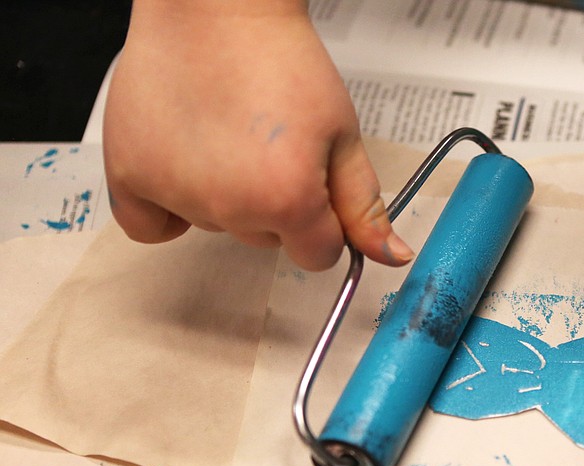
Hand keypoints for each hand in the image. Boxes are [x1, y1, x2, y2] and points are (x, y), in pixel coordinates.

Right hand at [103, 0, 413, 270]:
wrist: (215, 9)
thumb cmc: (280, 59)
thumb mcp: (342, 134)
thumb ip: (363, 205)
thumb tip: (391, 257)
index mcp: (288, 201)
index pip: (317, 255)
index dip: (322, 222)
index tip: (311, 181)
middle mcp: (229, 208)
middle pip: (265, 241)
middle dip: (275, 206)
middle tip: (267, 145)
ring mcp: (176, 194)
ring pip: (215, 228)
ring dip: (223, 198)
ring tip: (226, 135)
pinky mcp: (128, 175)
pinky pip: (149, 226)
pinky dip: (165, 209)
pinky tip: (183, 169)